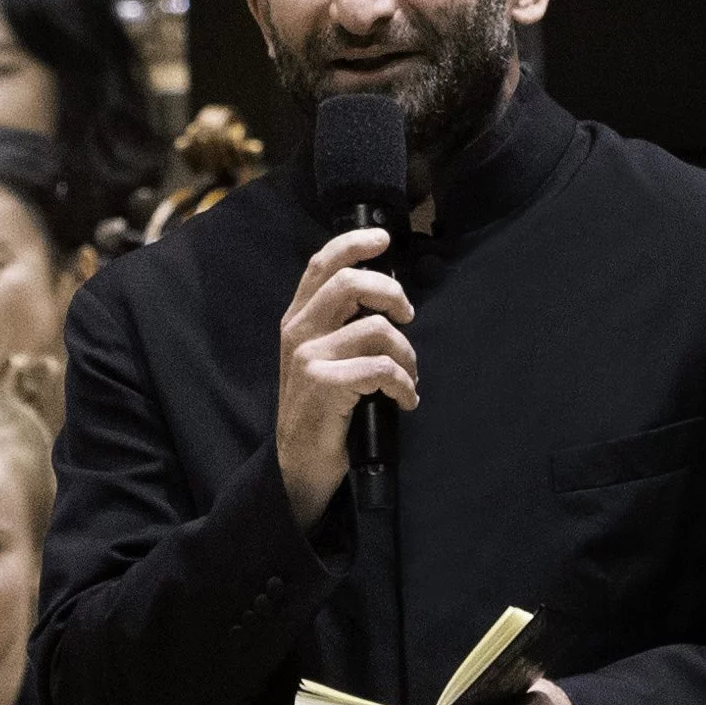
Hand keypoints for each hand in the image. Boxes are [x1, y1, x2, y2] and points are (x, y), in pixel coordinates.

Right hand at [272, 226, 417, 520]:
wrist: (298, 466)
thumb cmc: (322, 412)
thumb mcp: (322, 360)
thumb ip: (340, 326)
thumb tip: (386, 299)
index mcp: (297, 319)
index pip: (322, 264)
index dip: (354, 243)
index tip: (383, 238)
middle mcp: (297, 332)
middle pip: (349, 282)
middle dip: (391, 292)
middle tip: (409, 316)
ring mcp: (307, 357)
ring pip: (377, 329)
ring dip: (406, 354)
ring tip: (408, 378)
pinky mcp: (323, 384)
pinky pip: (381, 368)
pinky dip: (404, 385)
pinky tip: (406, 401)